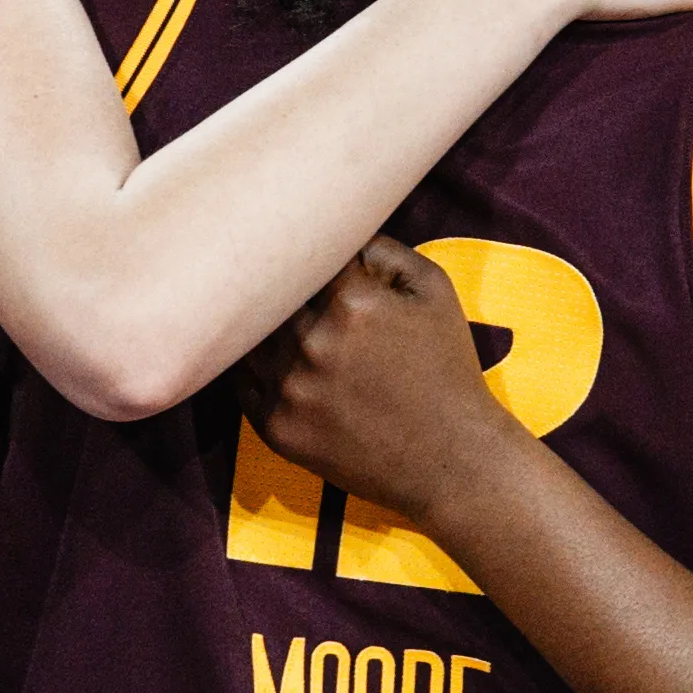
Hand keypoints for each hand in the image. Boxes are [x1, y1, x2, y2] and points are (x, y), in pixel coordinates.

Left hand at [241, 238, 519, 525]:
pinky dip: (252, 367)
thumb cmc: (447, 368)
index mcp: (351, 302)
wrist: (449, 459)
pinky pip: (243, 383)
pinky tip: (270, 360)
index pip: (303, 256)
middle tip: (279, 281)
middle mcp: (311, 343)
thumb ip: (384, 249)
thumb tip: (338, 233)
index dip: (306, 252)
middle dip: (277, 286)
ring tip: (269, 319)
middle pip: (269, 295)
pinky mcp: (276, 429)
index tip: (307, 254)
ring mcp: (289, 390)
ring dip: (258, 326)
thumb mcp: (434, 290)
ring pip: (248, 338)